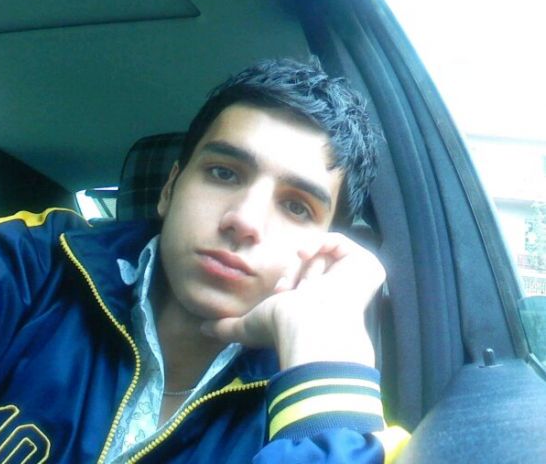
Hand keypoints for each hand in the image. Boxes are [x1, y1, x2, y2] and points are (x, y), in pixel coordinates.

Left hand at [201, 232, 385, 369]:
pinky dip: (319, 243)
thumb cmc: (284, 329)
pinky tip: (304, 254)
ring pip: (322, 254)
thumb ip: (227, 327)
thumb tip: (203, 328)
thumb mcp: (249, 326)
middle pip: (311, 264)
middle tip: (289, 289)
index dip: (286, 281)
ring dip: (305, 262)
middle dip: (296, 272)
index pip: (300, 281)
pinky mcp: (368, 266)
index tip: (279, 293)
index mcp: (318, 306)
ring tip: (299, 279)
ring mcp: (355, 279)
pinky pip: (339, 242)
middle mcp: (339, 293)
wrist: (311, 328)